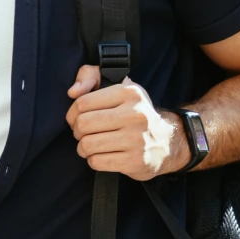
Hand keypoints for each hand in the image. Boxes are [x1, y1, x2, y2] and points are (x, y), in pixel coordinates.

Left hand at [64, 65, 186, 180]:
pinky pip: (97, 162)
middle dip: (77, 132)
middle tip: (84, 134)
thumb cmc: (134, 114)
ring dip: (83, 148)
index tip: (77, 119)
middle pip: (83, 124)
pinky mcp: (135, 161)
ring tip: (91, 146)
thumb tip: (72, 91)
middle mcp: (135, 115)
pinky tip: (102, 155)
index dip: (72, 114)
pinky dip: (93, 160)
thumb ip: (90, 76)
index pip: (82, 103)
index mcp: (129, 93)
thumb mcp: (118, 88)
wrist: (167, 142)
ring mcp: (136, 140)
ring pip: (87, 145)